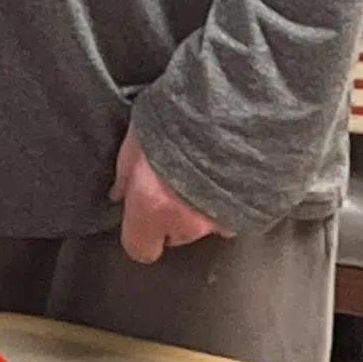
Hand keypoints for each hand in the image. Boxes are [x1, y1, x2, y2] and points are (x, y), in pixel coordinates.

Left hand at [110, 125, 223, 263]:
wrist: (225, 112)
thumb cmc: (173, 120)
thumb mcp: (135, 139)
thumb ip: (124, 174)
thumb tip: (118, 195)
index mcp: (151, 206)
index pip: (140, 249)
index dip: (138, 234)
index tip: (139, 215)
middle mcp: (185, 222)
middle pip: (173, 235)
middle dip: (169, 215)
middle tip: (171, 181)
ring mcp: (218, 221)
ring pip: (201, 226)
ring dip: (198, 208)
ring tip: (198, 173)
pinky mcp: (244, 213)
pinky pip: (229, 216)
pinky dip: (224, 203)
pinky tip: (222, 177)